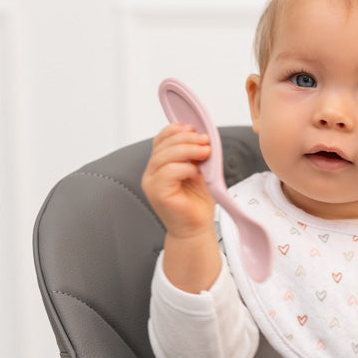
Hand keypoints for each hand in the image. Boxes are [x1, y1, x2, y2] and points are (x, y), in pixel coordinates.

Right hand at [141, 123, 214, 237]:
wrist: (196, 229)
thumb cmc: (196, 204)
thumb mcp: (197, 172)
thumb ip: (194, 156)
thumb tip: (200, 137)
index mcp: (159, 166)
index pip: (160, 140)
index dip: (175, 131)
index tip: (194, 128)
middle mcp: (152, 173)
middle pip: (163, 146)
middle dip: (186, 138)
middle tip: (205, 140)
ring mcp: (152, 183)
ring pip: (165, 156)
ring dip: (188, 149)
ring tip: (206, 152)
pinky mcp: (158, 193)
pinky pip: (169, 172)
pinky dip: (185, 168)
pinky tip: (197, 173)